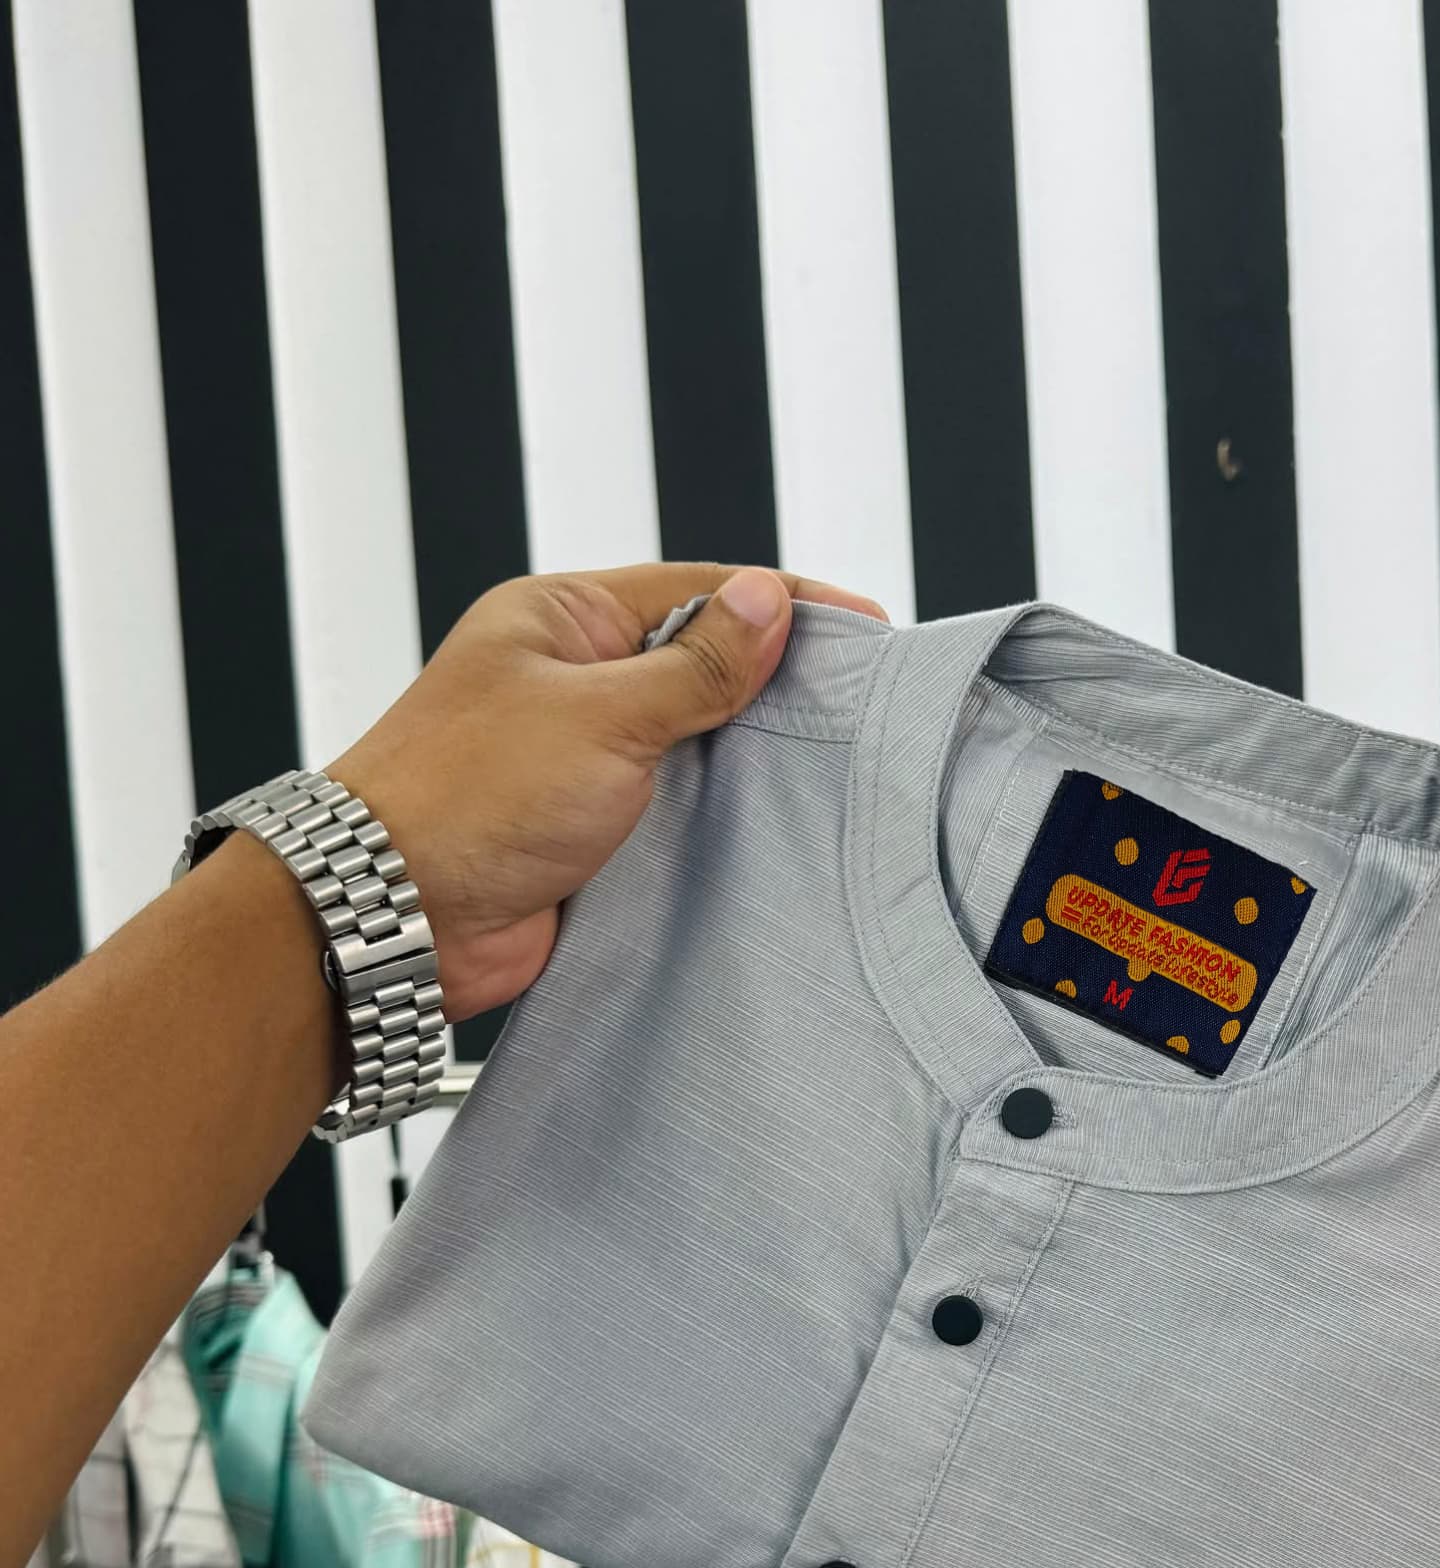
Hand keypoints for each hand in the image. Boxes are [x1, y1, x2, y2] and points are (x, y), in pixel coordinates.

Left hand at [328, 564, 883, 1022]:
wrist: (393, 920)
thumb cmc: (464, 798)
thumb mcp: (602, 713)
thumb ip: (697, 665)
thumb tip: (767, 601)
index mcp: (563, 621)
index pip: (700, 592)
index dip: (785, 606)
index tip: (864, 627)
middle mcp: (574, 683)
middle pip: (703, 664)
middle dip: (779, 682)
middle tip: (864, 701)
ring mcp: (585, 759)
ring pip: (697, 744)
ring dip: (755, 757)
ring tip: (837, 765)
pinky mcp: (596, 832)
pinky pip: (679, 813)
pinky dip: (726, 819)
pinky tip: (778, 828)